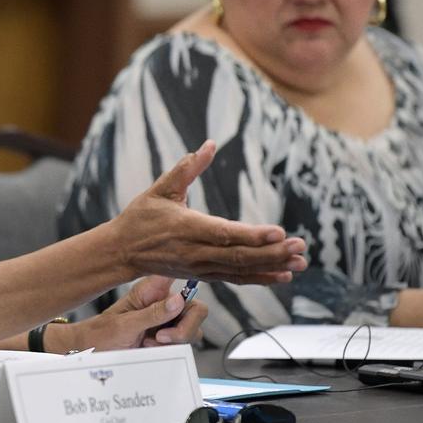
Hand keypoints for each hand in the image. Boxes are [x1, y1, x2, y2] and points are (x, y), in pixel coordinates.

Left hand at [62, 277, 208, 350]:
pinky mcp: (168, 337)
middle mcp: (163, 302)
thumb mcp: (124, 324)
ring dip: (176, 340)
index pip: (178, 273)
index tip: (188, 294)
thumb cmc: (102, 333)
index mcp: (151, 289)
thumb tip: (178, 301)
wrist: (92, 353)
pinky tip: (152, 347)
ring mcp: (167, 320)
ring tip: (151, 342)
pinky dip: (172, 348)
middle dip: (185, 327)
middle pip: (196, 308)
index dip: (191, 276)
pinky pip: (185, 343)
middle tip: (162, 336)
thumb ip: (152, 313)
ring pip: (194, 328)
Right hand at [106, 140, 305, 284]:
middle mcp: (197, 252)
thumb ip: (188, 168)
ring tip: (301, 263)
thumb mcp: (161, 188)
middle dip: (273, 253)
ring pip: (241, 270)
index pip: (225, 234)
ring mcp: (201, 267)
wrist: (122, 252)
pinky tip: (282, 275)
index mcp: (188, 227)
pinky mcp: (204, 274)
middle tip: (300, 246)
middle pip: (240, 256)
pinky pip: (236, 278)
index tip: (278, 232)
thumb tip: (210, 144)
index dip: (253, 236)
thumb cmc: (141, 217)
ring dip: (272, 267)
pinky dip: (260, 278)